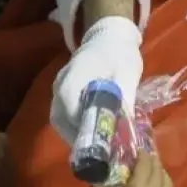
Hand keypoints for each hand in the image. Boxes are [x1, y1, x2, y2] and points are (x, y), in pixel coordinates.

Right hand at [51, 16, 142, 144]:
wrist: (109, 36)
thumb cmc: (120, 54)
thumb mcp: (128, 75)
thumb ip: (125, 100)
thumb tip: (125, 130)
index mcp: (77, 73)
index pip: (69, 105)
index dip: (81, 126)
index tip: (99, 140)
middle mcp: (61, 82)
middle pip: (60, 117)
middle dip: (79, 136)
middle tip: (100, 149)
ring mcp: (58, 87)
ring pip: (59, 119)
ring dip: (76, 134)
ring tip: (97, 144)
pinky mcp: (62, 92)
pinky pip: (62, 115)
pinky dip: (74, 127)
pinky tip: (92, 132)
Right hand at [92, 152, 177, 186]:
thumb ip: (98, 181)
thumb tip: (97, 165)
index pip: (146, 162)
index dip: (143, 154)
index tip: (139, 150)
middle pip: (159, 170)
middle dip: (153, 162)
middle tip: (147, 160)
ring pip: (168, 183)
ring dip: (161, 176)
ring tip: (154, 175)